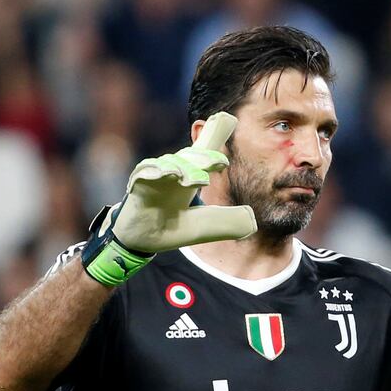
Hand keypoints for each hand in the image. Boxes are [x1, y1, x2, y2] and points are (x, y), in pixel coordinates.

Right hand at [82, 112, 256, 285]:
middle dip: (205, 157)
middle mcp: (174, 172)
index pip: (205, 155)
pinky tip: (162, 173)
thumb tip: (252, 220)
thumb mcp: (204, 225)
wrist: (142, 240)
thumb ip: (227, 221)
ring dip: (182, 167)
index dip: (215, 150)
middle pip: (190, 156)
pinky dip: (152, 171)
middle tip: (220, 163)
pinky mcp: (138, 185)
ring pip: (170, 163)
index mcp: (191, 176)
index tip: (225, 159)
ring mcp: (156, 176)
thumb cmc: (172, 225)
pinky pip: (144, 173)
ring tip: (193, 179)